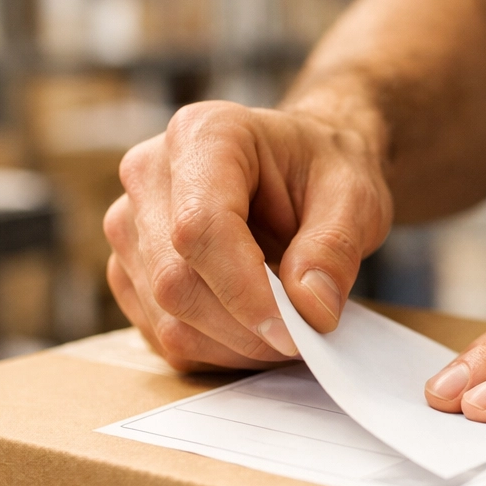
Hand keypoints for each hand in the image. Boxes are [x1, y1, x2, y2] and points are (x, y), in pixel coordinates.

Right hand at [104, 99, 391, 371]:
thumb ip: (335, 248)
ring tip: (288, 328)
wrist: (302, 170)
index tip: (294, 333)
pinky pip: (163, 336)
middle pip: (176, 281)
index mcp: (203, 135)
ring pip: (167, 318)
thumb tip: (313, 310)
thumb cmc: (324, 173)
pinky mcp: (130, 271)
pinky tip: (257, 330)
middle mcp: (149, 175)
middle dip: (246, 328)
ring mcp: (130, 225)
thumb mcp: (355, 197)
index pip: (200, 228)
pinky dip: (217, 350)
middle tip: (306, 338)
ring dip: (235, 345)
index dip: (244, 292)